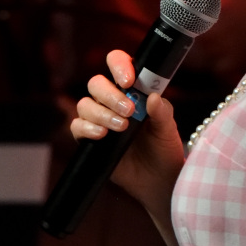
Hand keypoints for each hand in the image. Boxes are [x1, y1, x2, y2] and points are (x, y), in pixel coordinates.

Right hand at [70, 50, 185, 214]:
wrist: (158, 181)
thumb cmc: (164, 149)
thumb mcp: (168, 130)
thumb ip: (162, 112)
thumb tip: (153, 97)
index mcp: (132, 90)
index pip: (118, 64)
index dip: (119, 65)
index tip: (128, 80)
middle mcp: (112, 100)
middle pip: (96, 84)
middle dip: (110, 95)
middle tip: (129, 111)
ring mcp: (99, 119)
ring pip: (85, 104)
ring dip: (101, 113)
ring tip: (121, 127)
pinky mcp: (89, 139)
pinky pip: (77, 126)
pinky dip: (87, 128)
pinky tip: (102, 135)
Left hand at [188, 0, 245, 79]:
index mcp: (222, 8)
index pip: (193, 15)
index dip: (189, 16)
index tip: (190, 13)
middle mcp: (224, 30)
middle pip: (199, 40)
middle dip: (198, 36)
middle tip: (203, 31)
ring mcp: (233, 47)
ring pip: (208, 57)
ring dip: (208, 52)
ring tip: (214, 46)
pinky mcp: (244, 61)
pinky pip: (223, 70)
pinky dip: (221, 67)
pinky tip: (227, 59)